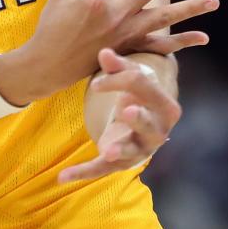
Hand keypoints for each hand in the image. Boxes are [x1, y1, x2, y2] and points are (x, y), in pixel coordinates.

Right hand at [0, 0, 217, 104]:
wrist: (47, 64)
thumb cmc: (51, 25)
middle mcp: (118, 16)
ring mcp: (126, 35)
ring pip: (164, 18)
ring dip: (191, 9)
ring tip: (215, 1)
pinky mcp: (129, 50)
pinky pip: (160, 47)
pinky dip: (181, 43)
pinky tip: (203, 37)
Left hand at [58, 48, 179, 182]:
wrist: (145, 119)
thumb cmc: (140, 93)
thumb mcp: (131, 77)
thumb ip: (118, 66)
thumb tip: (104, 52)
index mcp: (165, 105)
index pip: (142, 86)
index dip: (117, 80)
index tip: (96, 82)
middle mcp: (158, 130)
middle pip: (148, 122)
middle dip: (138, 118)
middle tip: (127, 110)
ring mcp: (141, 149)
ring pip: (132, 150)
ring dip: (120, 149)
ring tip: (107, 151)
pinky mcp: (121, 162)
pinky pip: (102, 168)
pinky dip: (82, 172)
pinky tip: (62, 176)